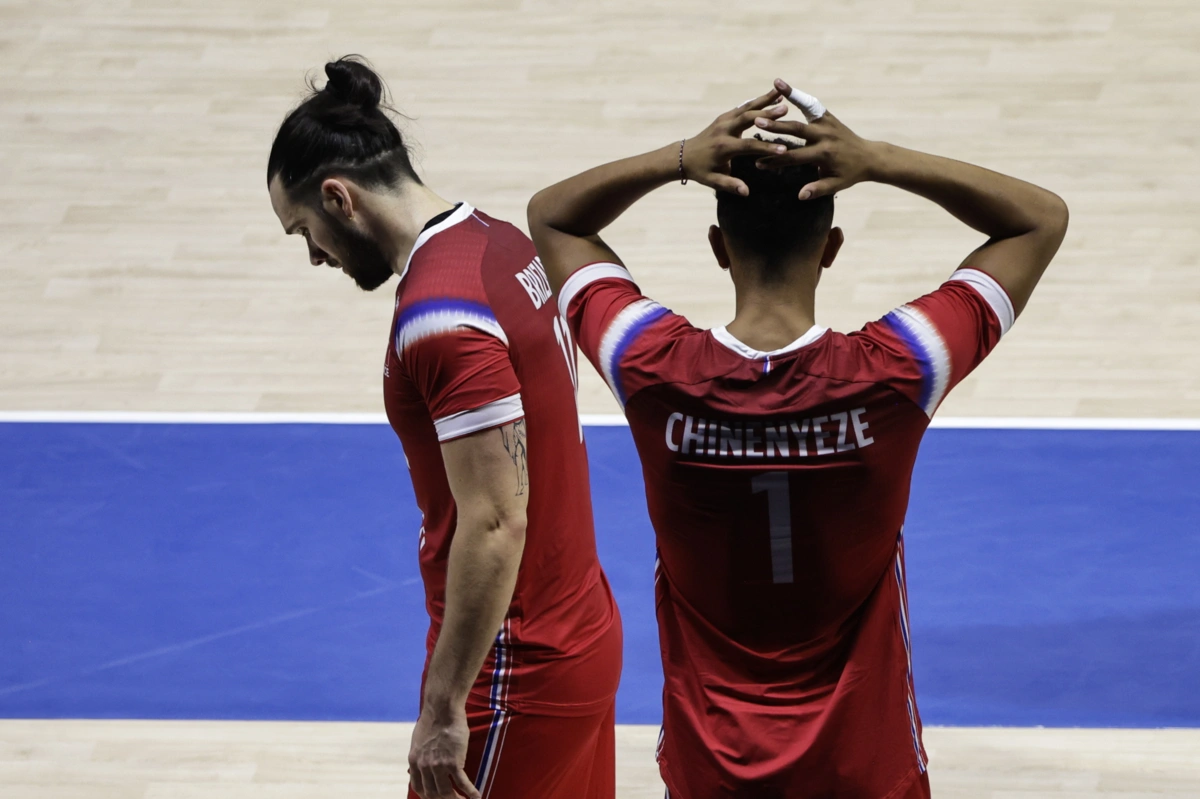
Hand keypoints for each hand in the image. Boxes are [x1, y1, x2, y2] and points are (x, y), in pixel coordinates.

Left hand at [407, 702, 478, 798]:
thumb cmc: (433, 719)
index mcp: (415, 761)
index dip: (428, 796)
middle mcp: (425, 766)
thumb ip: (420, 753)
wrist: (443, 708)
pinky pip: (462, 783)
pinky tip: (477, 797)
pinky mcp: (454, 762)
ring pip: (446, 793)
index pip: (418, 788)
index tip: (435, 798)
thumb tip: (422, 759)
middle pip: (432, 794)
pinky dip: (470, 792)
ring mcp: (439, 766)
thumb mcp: (418, 739)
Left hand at [681, 90, 792, 194]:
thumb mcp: (713, 181)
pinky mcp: (724, 116)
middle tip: (786, 109)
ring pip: (746, 108)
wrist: (683, 156)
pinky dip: (758, 101)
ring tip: (782, 93)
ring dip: (764, 100)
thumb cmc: (701, 171)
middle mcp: (723, 130)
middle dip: (767, 114)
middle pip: (747, 119)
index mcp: (723, 147)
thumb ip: (730, 185)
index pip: (748, 146)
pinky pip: (743, 107)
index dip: (766, 148)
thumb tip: (746, 192)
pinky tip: (773, 96)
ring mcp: (723, 120)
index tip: (783, 149)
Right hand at [752, 78, 878, 199]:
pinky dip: (797, 95)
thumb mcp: (835, 185)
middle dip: (776, 126)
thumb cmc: (849, 173)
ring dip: (788, 99)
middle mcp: (824, 136)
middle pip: (796, 130)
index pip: (794, 157)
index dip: (776, 161)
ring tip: (772, 88)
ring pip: (803, 111)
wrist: (869, 157)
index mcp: (824, 154)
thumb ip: (817, 189)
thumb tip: (800, 196)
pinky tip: (782, 85)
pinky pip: (810, 104)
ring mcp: (827, 123)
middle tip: (757, 122)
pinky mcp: (827, 116)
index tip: (758, 163)